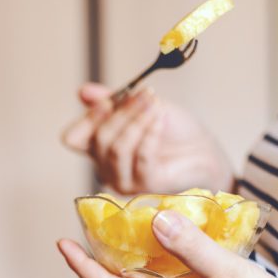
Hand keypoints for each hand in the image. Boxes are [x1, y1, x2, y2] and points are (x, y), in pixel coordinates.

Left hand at [57, 211, 277, 277]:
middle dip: (104, 256)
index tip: (62, 241)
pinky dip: (162, 264)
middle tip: (96, 223)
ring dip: (133, 259)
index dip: (83, 265)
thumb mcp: (230, 276)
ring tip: (128, 228)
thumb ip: (192, 248)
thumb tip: (158, 220)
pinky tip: (173, 245)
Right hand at [61, 83, 233, 194]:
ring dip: (137, 120)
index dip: (87, 118)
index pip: (72, 139)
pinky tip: (160, 118)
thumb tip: (83, 91)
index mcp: (99, 149)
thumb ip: (114, 101)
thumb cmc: (173, 132)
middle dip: (121, 112)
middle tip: (145, 94)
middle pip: (98, 139)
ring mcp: (126, 181)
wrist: (205, 151)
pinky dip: (150, 132)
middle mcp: (106, 169)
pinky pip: (141, 156)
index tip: (109, 99)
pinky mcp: (148, 185)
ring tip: (155, 103)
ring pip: (117, 149)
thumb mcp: (142, 107)